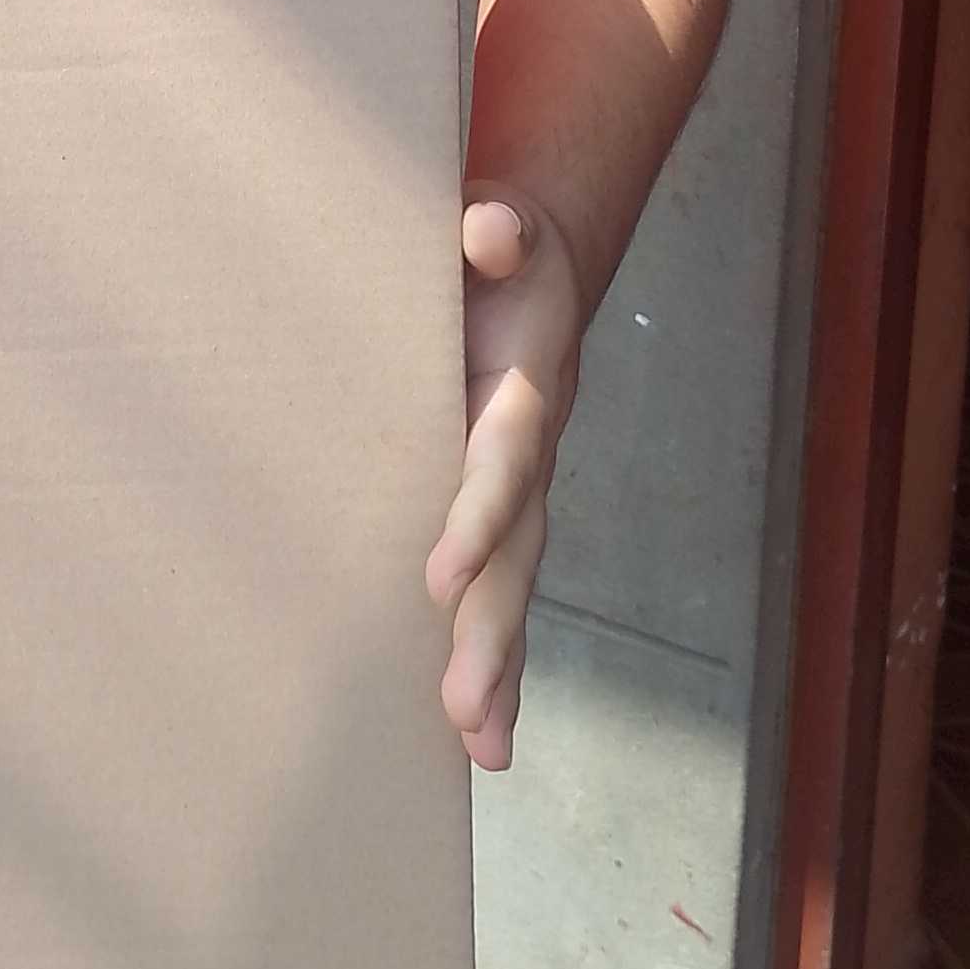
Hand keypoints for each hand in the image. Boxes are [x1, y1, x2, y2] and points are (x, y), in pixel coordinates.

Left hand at [425, 189, 583, 773]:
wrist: (527, 264)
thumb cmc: (490, 251)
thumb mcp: (497, 222)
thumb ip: (491, 228)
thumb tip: (486, 230)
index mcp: (520, 384)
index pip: (501, 456)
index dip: (478, 514)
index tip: (442, 575)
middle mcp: (527, 451)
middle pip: (517, 553)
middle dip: (491, 633)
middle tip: (464, 711)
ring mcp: (516, 491)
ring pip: (512, 589)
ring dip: (495, 667)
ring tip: (479, 746)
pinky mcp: (492, 513)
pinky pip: (494, 593)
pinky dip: (489, 662)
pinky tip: (474, 733)